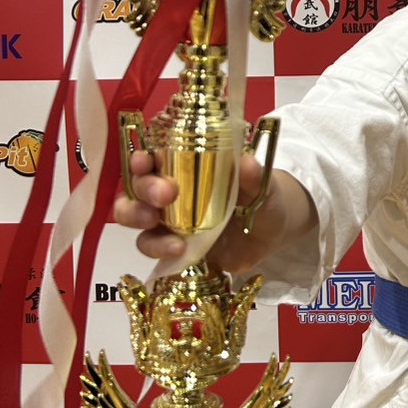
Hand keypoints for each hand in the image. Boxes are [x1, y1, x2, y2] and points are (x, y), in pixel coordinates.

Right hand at [113, 150, 313, 276]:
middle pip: (137, 188)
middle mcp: (169, 192)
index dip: (140, 159)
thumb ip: (254, 176)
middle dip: (143, 190)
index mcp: (184, 166)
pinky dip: (159, 250)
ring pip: (135, 219)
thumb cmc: (262, 197)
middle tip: (165, 195)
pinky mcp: (173, 247)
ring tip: (171, 235)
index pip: (151, 157)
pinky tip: (178, 250)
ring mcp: (168, 221)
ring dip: (143, 225)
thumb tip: (246, 162)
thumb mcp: (263, 185)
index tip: (144, 161)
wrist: (272, 233)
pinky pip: (153, 249)